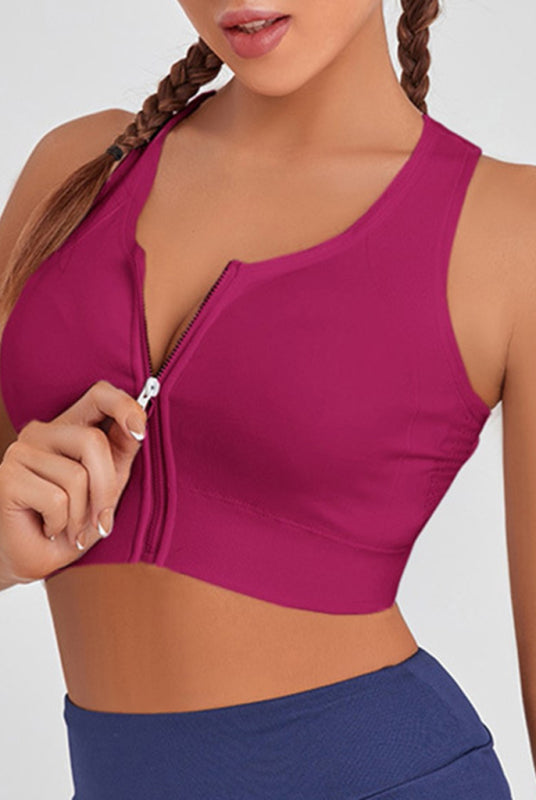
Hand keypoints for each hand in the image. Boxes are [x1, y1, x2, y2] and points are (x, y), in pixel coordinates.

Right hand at [0, 379, 146, 584]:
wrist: (33, 558)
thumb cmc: (71, 521)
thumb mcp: (106, 484)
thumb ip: (119, 452)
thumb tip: (137, 426)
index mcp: (69, 427)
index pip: (99, 394)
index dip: (124, 406)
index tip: (140, 432)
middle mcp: (42, 432)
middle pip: (93, 441)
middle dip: (106, 489)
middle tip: (101, 522)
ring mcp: (21, 452)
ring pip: (76, 475)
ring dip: (81, 515)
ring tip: (70, 528)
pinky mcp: (8, 477)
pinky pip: (56, 499)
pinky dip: (61, 524)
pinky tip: (48, 530)